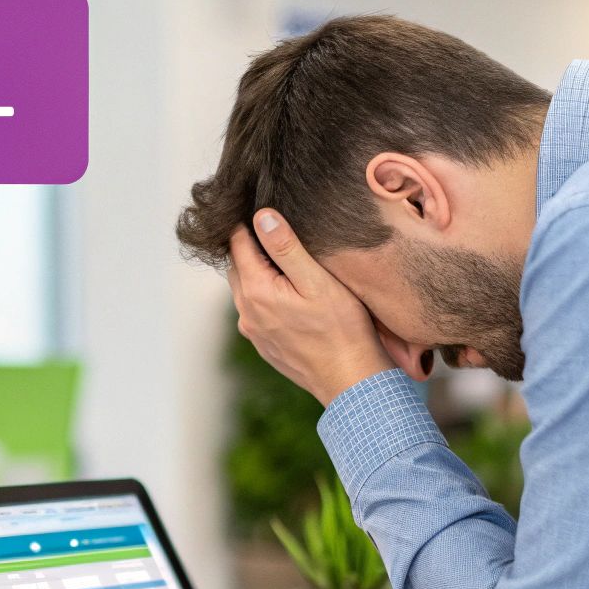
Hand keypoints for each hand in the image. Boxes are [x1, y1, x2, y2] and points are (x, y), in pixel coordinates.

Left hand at [227, 209, 393, 404]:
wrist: (352, 381)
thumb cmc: (342, 330)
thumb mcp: (317, 281)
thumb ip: (286, 247)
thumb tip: (261, 217)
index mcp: (256, 292)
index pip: (237, 244)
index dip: (249, 223)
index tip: (262, 208)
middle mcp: (247, 314)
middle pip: (238, 266)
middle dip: (252, 246)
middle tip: (277, 229)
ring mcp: (254, 333)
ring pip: (246, 290)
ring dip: (259, 272)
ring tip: (286, 259)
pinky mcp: (265, 346)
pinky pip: (257, 311)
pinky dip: (266, 296)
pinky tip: (291, 293)